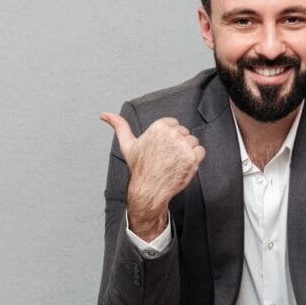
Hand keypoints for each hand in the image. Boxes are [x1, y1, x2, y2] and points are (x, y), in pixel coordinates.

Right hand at [101, 112, 205, 240]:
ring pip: (193, 142)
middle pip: (184, 133)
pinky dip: (195, 160)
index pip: (174, 124)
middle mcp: (172, 134)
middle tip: (166, 158)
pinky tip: (182, 166)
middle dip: (178, 144)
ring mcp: (183, 146)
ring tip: (173, 162)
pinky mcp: (193, 158)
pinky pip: (201, 152)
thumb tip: (104, 114)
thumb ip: (119, 126)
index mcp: (159, 126)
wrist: (148, 190)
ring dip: (187, 152)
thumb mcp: (128, 144)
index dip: (169, 138)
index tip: (161, 149)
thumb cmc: (140, 167)